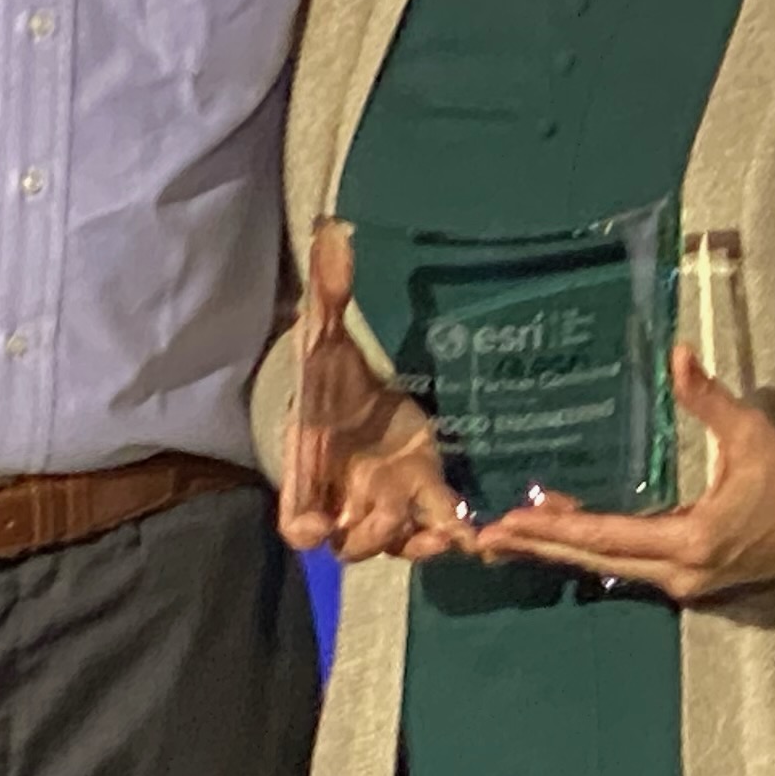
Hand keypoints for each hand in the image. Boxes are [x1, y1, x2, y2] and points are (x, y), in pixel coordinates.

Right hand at [279, 221, 474, 562]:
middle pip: (350, 539)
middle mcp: (346, 495)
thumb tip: (333, 231)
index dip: (303, 522)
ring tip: (445, 535)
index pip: (296, 514)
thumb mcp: (327, 330)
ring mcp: (387, 503)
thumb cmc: (333, 374)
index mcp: (311, 464)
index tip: (316, 524)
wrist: (360, 389)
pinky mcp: (426, 496)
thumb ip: (329, 290)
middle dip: (369, 534)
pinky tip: (478, 531)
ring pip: (396, 544)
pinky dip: (454, 535)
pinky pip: (436, 529)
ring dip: (417, 544)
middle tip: (390, 515)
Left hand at [475, 347, 774, 602]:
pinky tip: (561, 535)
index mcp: (691, 541)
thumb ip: (708, 398)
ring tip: (511, 535)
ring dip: (561, 549)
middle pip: (595, 560)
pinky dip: (592, 549)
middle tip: (485, 537)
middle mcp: (680, 573)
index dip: (555, 528)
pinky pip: (629, 565)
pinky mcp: (691, 578)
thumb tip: (676, 354)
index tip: (510, 521)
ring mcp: (686, 582)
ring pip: (609, 566)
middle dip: (540, 546)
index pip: (607, 536)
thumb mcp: (751, 433)